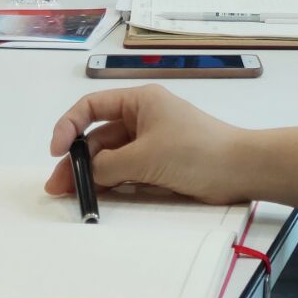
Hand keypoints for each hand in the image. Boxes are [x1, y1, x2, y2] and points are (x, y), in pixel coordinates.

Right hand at [45, 84, 249, 204]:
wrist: (241, 169)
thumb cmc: (195, 152)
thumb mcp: (144, 157)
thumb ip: (108, 166)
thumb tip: (86, 174)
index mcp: (140, 101)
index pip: (91, 106)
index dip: (68, 127)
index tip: (57, 152)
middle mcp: (143, 117)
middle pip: (99, 136)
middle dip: (77, 160)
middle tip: (58, 187)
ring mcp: (152, 141)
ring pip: (112, 157)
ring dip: (93, 174)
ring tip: (73, 196)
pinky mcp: (161, 163)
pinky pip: (128, 170)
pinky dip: (112, 182)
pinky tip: (98, 196)